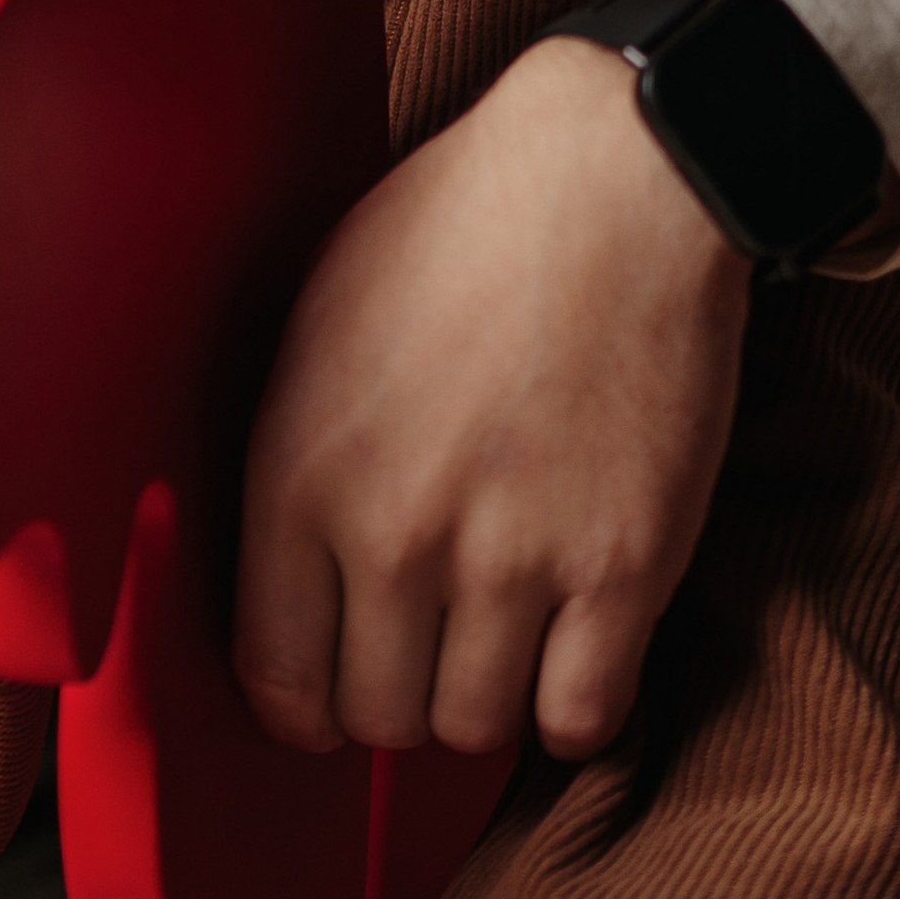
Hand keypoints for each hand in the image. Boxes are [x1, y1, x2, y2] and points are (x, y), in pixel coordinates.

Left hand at [234, 36, 749, 758]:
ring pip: (474, 725)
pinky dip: (576, 697)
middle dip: (400, 687)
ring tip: (507, 622)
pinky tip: (576, 640)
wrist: (616, 172)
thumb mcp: (319, 318)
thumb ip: (291, 457)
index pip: (276, 678)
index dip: (307, 698)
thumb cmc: (464, 223)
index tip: (337, 679)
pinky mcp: (623, 565)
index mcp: (302, 473)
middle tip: (433, 635)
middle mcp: (395, 534)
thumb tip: (287, 572)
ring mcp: (512, 557)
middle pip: (377, 716)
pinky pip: (579, 716)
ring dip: (488, 689)